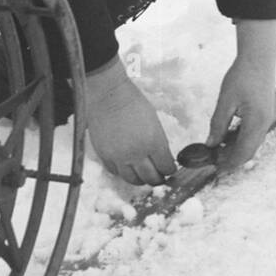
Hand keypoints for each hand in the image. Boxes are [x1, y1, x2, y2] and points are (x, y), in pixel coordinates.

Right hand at [84, 56, 175, 185]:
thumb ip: (159, 143)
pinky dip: (123, 172)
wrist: (108, 95)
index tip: (170, 169)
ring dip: (141, 179)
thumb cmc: (133, 103)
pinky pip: (116, 173)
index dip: (170, 170)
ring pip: (133, 180)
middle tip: (159, 176)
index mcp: (153, 143)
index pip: (166, 168)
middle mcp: (136, 153)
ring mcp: (119, 157)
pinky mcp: (105, 156)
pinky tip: (127, 167)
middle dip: (158, 178)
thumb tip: (163, 159)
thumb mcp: (155, 123)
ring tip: (144, 175)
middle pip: (151, 178)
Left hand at [208, 19, 275, 167]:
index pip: (242, 152)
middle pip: (249, 151)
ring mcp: (266, 118)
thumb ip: (218, 124)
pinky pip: (253, 133)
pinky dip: (240, 140)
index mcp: (256, 122)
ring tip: (217, 151)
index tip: (215, 170)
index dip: (229, 163)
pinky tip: (227, 137)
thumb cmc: (242, 75)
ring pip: (251, 143)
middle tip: (213, 163)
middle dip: (232, 160)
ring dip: (236, 150)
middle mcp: (264, 123)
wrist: (259, 57)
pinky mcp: (264, 113)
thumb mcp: (225, 101)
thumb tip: (211, 144)